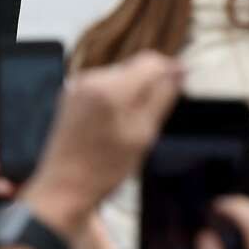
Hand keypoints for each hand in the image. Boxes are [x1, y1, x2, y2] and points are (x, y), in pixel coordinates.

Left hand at [21, 52, 183, 239]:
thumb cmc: (104, 168)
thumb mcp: (144, 133)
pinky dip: (118, 97)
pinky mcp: (72, 95)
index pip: (151, 61)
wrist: (64, 187)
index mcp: (110, 89)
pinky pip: (105, 85)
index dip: (171, 70)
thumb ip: (163, 97)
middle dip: (151, 84)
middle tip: (157, 116)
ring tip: (134, 124)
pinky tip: (117, 122)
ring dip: (135, 91)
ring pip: (121, 75)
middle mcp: (90, 80)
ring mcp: (77, 86)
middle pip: (135, 66)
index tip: (184, 83)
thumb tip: (179, 72)